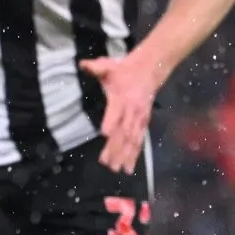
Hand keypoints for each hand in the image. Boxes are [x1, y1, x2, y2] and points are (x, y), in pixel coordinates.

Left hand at [79, 51, 164, 172]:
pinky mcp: (143, 124)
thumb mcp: (109, 65)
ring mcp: (139, 119)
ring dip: (125, 156)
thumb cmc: (125, 70)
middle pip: (124, 132)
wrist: (150, 69)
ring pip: (133, 140)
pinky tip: (129, 167)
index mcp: (122, 98)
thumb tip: (84, 65)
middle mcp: (132, 111)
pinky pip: (139, 141)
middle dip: (116, 148)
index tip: (105, 133)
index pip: (116, 111)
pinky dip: (135, 155)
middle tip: (107, 163)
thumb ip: (97, 67)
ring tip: (118, 169)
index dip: (112, 121)